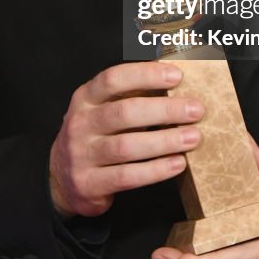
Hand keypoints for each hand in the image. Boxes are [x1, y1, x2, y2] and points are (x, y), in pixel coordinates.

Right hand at [49, 61, 203, 217]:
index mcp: (86, 97)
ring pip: (127, 146)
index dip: (145, 75)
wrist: (62, 178)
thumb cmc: (96, 135)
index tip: (177, 76)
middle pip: (124, 112)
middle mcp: (80, 123)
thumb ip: (132, 94)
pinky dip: (156, 170)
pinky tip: (178, 163)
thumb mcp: (103, 108)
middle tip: (196, 110)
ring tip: (193, 137)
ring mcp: (82, 154)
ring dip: (165, 141)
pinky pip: (127, 176)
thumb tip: (177, 79)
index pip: (113, 78)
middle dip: (165, 110)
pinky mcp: (89, 184)